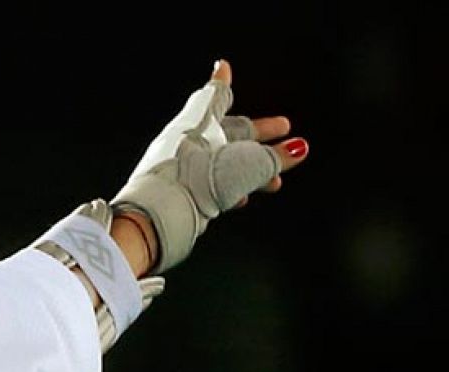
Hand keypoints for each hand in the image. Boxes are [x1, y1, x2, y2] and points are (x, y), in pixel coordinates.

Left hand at [111, 59, 308, 274]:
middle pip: (230, 135)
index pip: (217, 99)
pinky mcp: (180, 194)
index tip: (225, 70)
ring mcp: (182, 169)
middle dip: (260, 135)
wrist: (159, 214)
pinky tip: (242, 197)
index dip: (226, 86)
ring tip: (275, 181)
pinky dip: (231, 188)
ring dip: (253, 169)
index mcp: (198, 125)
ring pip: (224, 163)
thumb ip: (272, 156)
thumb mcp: (245, 163)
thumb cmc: (197, 179)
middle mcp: (188, 144)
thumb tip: (298, 147)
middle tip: (285, 131)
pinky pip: (210, 186)